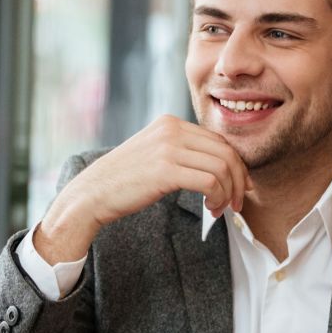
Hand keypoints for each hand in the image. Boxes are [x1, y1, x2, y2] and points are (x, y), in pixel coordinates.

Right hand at [35, 115, 250, 263]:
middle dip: (238, 180)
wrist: (92, 194)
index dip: (236, 165)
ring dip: (228, 193)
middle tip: (238, 202)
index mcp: (170, 123)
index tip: (239, 187)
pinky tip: (210, 209)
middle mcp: (171, 129)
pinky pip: (210, 181)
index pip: (219, 140)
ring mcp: (168, 148)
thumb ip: (181, 152)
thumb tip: (219, 166)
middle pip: (225, 151)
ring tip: (220, 209)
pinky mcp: (166, 170)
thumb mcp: (154, 154)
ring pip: (222, 167)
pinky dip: (217, 198)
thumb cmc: (124, 181)